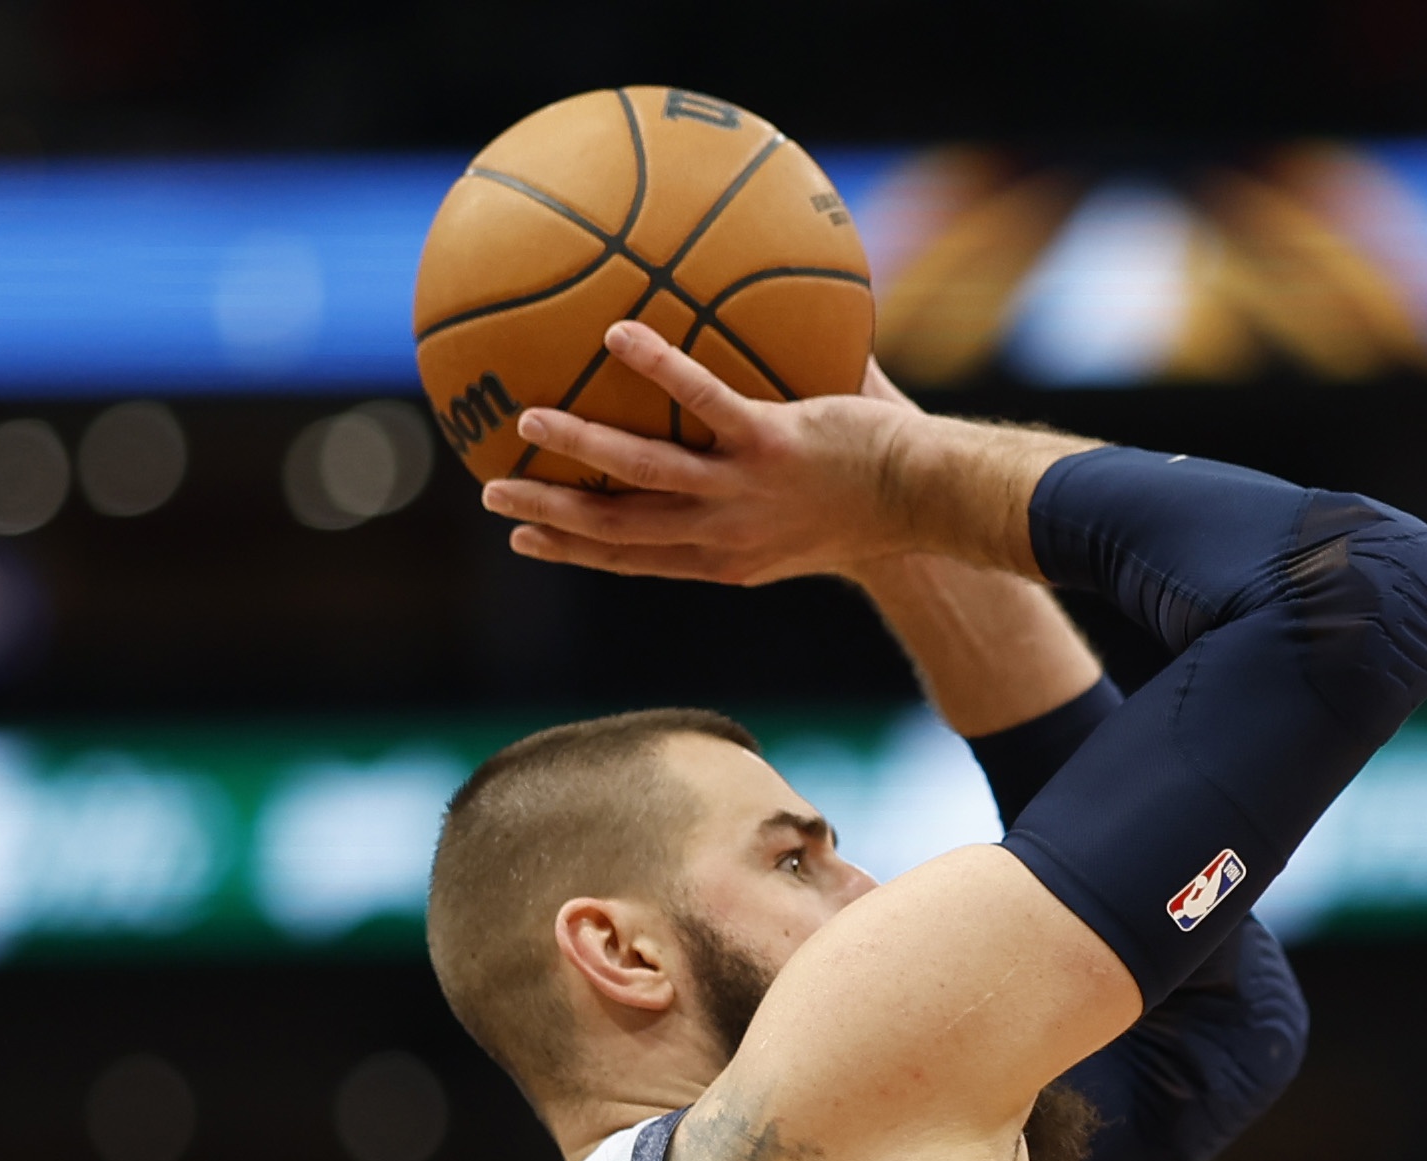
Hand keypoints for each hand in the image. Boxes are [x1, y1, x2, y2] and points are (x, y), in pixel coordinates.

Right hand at [479, 321, 925, 587]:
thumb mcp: (800, 514)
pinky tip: (618, 333)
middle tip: (495, 495)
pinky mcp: (773, 447)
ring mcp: (746, 493)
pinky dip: (660, 369)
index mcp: (726, 557)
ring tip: (527, 418)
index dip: (576, 552)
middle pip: (619, 532)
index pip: (634, 561)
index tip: (527, 540)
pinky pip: (704, 402)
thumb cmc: (871, 503)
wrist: (932, 505)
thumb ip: (747, 477)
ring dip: (580, 446)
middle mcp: (727, 535)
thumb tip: (709, 421)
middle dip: (552, 517)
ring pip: (644, 475)